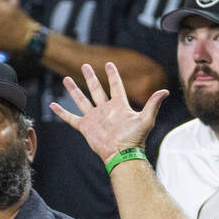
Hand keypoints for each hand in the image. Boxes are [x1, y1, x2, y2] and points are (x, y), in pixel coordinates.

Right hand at [49, 62, 166, 161]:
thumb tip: (165, 91)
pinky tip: (53, 105)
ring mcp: (94, 118)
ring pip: (82, 100)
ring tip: (66, 79)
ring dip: (74, 90)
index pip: (115, 86)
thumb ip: (153, 103)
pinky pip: (71, 118)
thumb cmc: (135, 138)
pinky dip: (61, 112)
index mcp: (119, 106)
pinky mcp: (85, 127)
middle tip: (85, 66)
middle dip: (90, 77)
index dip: (113, 75)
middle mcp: (105, 110)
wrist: (122, 154)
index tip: (109, 64)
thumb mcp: (146, 118)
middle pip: (96, 90)